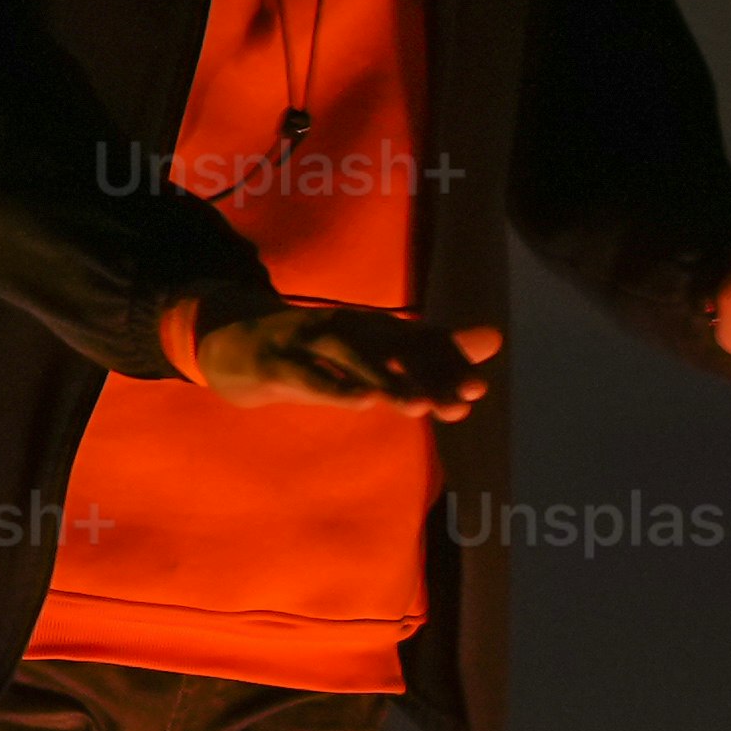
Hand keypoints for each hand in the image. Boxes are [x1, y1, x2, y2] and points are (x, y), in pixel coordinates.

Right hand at [184, 296, 501, 416]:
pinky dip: (334, 385)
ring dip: (387, 378)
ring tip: (418, 403)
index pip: (419, 340)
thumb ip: (434, 349)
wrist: (235, 346)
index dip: (447, 362)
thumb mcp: (375, 353)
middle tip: (462, 400)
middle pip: (394, 347)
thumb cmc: (317, 355)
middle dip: (429, 372)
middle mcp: (347, 327)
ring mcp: (309, 341)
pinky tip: (359, 401)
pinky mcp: (277, 360)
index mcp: (372, 327)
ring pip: (353, 358)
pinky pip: (308, 374)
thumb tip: (494, 338)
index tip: (476, 389)